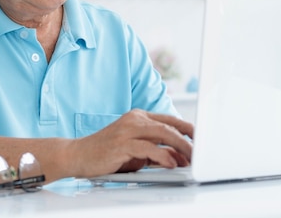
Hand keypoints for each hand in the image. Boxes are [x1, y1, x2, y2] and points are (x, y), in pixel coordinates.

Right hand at [69, 109, 193, 177]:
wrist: (77, 155)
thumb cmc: (107, 154)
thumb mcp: (137, 153)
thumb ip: (157, 152)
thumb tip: (180, 158)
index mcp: (138, 117)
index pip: (169, 120)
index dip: (188, 128)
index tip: (202, 139)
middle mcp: (134, 120)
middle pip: (169, 126)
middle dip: (189, 139)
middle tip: (201, 152)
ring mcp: (127, 130)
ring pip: (161, 134)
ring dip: (180, 147)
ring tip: (192, 158)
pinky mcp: (121, 144)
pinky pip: (147, 148)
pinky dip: (162, 155)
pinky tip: (171, 163)